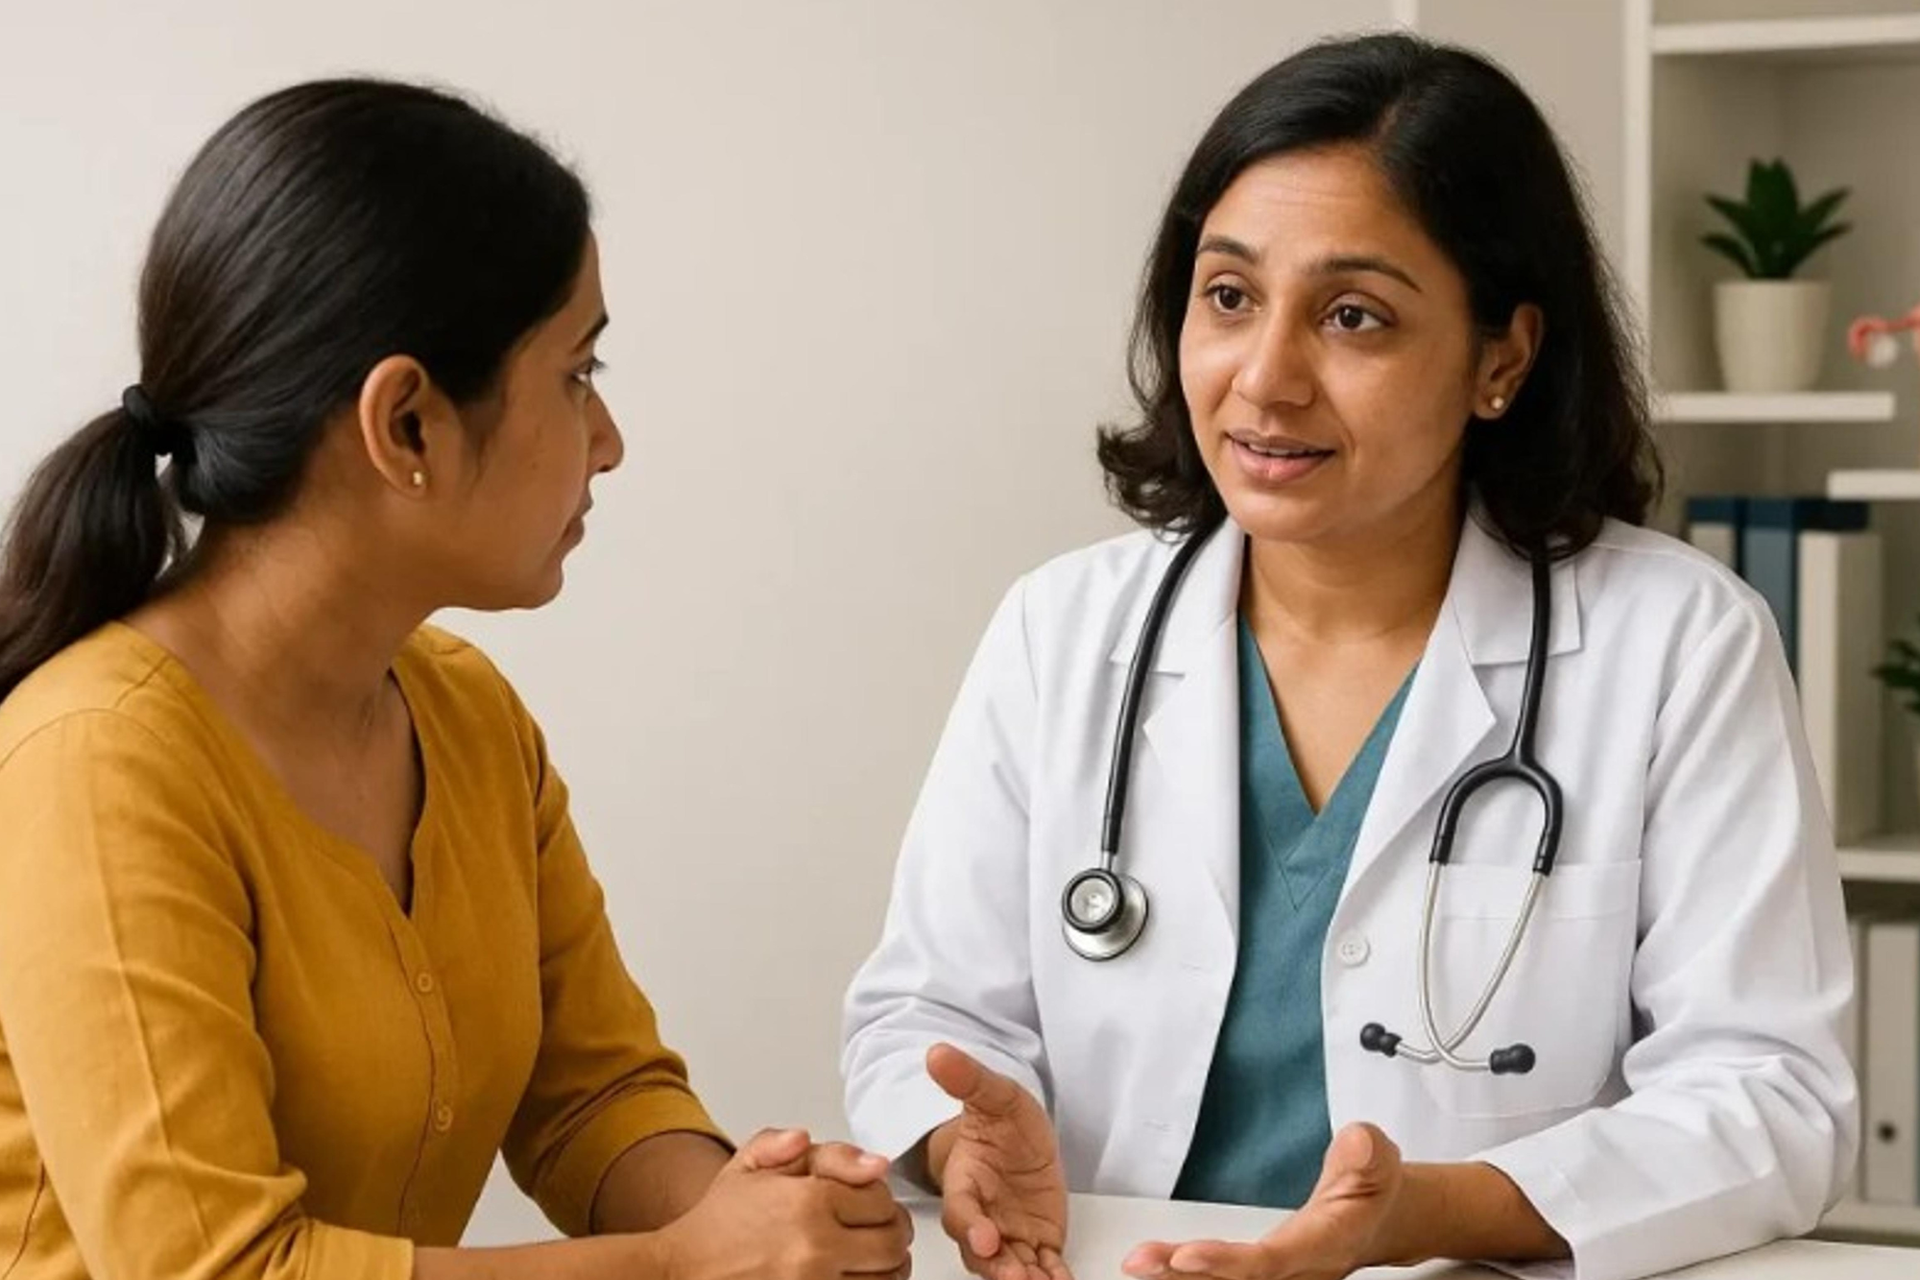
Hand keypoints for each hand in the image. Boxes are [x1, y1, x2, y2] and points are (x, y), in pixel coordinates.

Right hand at [653, 1128, 912, 1279]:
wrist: (678, 1272)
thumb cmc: (714, 1226)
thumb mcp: (746, 1167)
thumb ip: (792, 1145)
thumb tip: (858, 1157)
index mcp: (809, 1201)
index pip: (881, 1199)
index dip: (879, 1200)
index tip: (868, 1204)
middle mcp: (817, 1247)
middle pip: (892, 1243)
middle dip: (890, 1234)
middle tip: (876, 1233)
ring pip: (886, 1279)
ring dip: (885, 1267)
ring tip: (867, 1259)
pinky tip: (852, 1277)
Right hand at [925, 1043, 1071, 1279]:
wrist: (1020, 1140)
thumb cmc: (1000, 1123)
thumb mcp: (995, 1094)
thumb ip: (968, 1079)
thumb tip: (937, 1052)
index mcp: (964, 1184)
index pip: (961, 1211)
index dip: (971, 1226)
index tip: (985, 1235)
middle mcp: (983, 1217)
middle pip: (981, 1252)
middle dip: (996, 1267)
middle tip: (1014, 1276)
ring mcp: (1009, 1235)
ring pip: (1010, 1266)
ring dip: (1024, 1278)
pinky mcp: (1036, 1245)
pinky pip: (1043, 1268)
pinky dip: (1053, 1278)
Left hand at [1121, 1124, 1404, 1279]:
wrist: (1377, 1220)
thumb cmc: (1370, 1190)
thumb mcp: (1378, 1162)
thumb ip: (1366, 1155)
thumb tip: (1356, 1141)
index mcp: (1322, 1246)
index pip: (1271, 1261)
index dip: (1228, 1264)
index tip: (1187, 1256)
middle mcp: (1296, 1270)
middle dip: (1184, 1276)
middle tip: (1139, 1262)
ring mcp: (1277, 1275)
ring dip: (1175, 1277)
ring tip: (1136, 1263)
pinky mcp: (1258, 1272)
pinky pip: (1218, 1277)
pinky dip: (1182, 1274)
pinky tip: (1153, 1266)